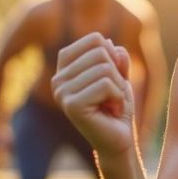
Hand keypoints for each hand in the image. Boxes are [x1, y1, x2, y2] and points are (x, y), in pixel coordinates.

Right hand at [52, 33, 135, 159]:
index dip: (113, 56)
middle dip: (117, 74)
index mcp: (65, 67)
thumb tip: (109, 45)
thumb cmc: (117, 106)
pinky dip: (117, 97)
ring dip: (118, 88)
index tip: (112, 78)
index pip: (95, 39)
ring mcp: (62, 92)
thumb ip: (116, 56)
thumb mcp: (119, 74)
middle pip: (101, 52)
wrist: (120, 139)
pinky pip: (105, 85)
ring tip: (112, 104)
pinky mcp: (72, 105)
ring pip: (104, 69)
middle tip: (112, 95)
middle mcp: (58, 79)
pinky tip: (112, 111)